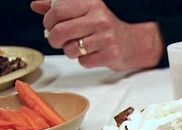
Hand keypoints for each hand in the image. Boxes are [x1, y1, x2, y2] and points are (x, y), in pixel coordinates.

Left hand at [31, 0, 163, 70]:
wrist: (134, 43)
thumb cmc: (106, 28)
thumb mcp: (85, 11)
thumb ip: (61, 7)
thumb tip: (37, 6)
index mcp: (92, 4)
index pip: (57, 11)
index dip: (48, 21)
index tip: (50, 25)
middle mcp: (99, 19)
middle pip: (60, 31)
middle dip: (54, 39)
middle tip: (57, 40)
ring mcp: (106, 38)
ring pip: (70, 49)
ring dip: (70, 51)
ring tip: (79, 47)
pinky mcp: (110, 55)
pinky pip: (84, 61)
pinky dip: (84, 60)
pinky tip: (92, 54)